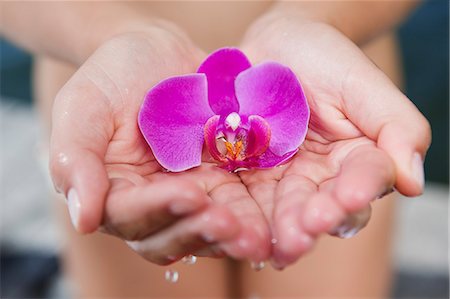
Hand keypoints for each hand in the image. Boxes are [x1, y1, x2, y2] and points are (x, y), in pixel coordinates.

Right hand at [50, 26, 270, 263]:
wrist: (159, 53)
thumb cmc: (113, 75)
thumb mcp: (84, 105)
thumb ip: (76, 159)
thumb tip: (84, 219)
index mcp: (113, 191)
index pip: (130, 214)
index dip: (157, 209)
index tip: (186, 193)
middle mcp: (151, 203)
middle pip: (170, 235)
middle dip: (199, 231)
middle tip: (227, 224)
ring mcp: (190, 194)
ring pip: (206, 230)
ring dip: (231, 236)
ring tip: (255, 235)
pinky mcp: (222, 182)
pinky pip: (238, 206)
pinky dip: (253, 216)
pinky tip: (272, 220)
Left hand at [239, 16, 430, 267]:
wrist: (273, 47)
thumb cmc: (325, 58)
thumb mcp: (362, 82)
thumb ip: (395, 125)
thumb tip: (412, 182)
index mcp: (356, 158)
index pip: (364, 179)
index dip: (356, 190)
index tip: (348, 198)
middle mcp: (320, 176)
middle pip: (319, 205)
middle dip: (310, 221)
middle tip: (300, 235)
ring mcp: (280, 178)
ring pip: (280, 209)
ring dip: (275, 228)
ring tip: (270, 243)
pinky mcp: (246, 174)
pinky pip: (242, 195)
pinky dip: (240, 213)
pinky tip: (234, 227)